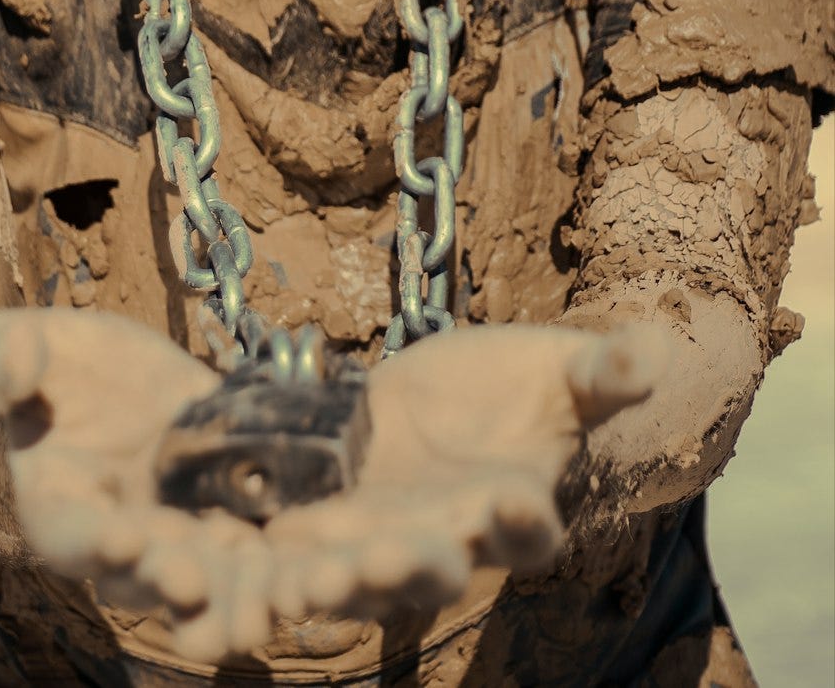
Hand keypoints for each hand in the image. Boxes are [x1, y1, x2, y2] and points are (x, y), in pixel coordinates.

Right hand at [0, 308, 273, 659]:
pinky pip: (261, 560)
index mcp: (60, 507)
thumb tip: (11, 364)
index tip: (118, 538)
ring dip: (232, 596)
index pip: (71, 532)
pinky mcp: (235, 525)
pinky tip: (315, 577)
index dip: (92, 539)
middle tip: (192, 580)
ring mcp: (181, 541)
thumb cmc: (63, 366)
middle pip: (145, 575)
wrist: (127, 380)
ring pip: (208, 582)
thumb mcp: (27, 344)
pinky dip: (283, 573)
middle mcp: (121, 542)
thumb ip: (2, 357)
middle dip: (169, 577)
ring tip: (259, 607)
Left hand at [263, 322, 664, 620]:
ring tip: (308, 576)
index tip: (510, 498)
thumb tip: (659, 347)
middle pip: (435, 569)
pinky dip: (286, 558)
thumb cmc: (514, 386)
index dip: (520, 520)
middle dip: (410, 567)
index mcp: (516, 506)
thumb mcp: (557, 367)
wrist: (441, 397)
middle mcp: (452, 540)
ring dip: (337, 578)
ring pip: (363, 574)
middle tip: (383, 559)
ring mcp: (387, 541)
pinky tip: (265, 543)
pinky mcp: (331, 529)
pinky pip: (307, 555)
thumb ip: (604, 370)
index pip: (527, 530)